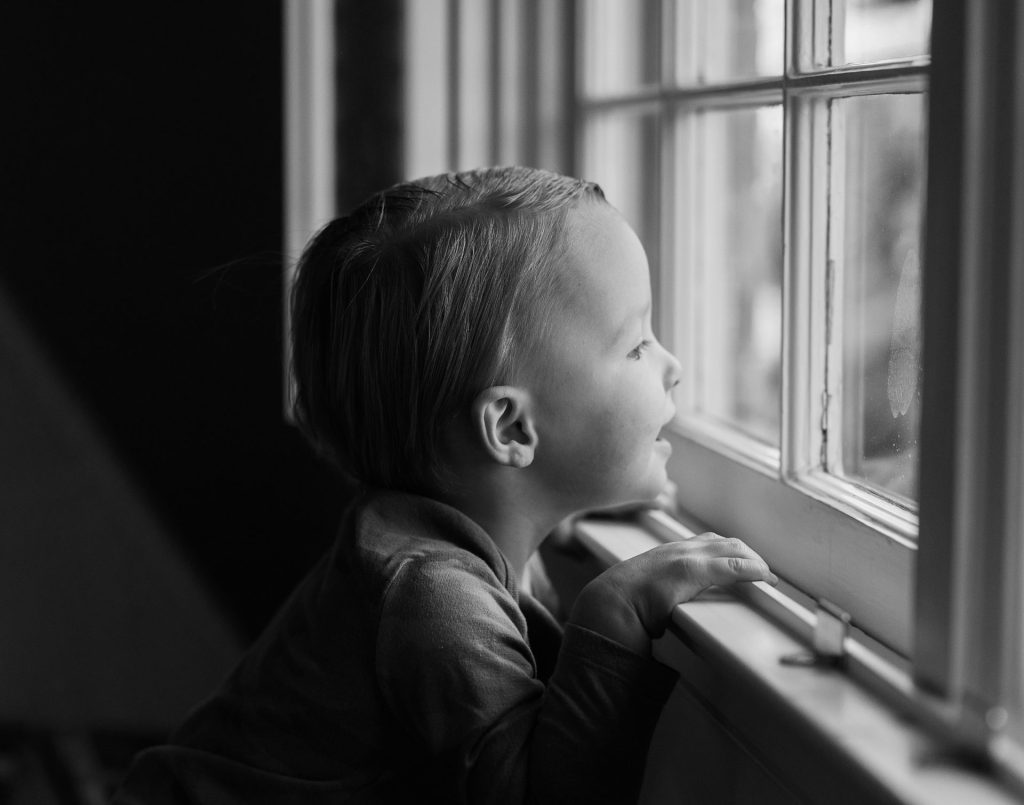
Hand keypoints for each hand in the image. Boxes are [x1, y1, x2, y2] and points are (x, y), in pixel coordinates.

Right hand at [569, 534, 776, 655]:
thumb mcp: (645, 587)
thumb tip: (667, 607)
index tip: (745, 564)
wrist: (611, 602)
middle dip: (748, 554)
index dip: (730, 550)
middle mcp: (680, 547)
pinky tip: (764, 576)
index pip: (707, 542)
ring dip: (753, 561)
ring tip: (767, 577)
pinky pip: (732, 566)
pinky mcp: (693, 570)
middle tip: (764, 573)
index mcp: (669, 551)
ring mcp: (687, 556)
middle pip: (725, 542)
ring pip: (732, 549)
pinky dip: (751, 569)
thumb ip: (661, 588)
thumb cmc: (624, 601)